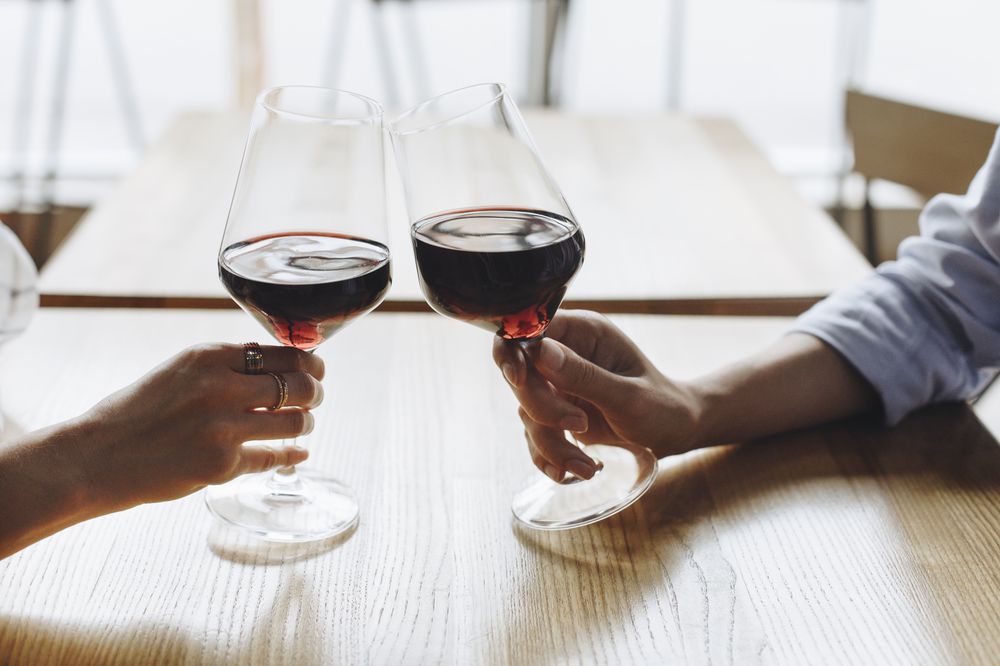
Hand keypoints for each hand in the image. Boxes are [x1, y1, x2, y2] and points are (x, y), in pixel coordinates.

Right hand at [69, 343, 323, 512]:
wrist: (97, 457)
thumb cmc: (137, 412)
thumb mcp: (180, 371)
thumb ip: (226, 366)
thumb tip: (281, 366)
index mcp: (208, 357)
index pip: (284, 353)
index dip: (309, 362)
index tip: (315, 369)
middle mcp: (220, 388)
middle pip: (298, 385)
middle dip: (314, 392)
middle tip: (315, 397)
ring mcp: (222, 428)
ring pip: (294, 421)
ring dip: (305, 423)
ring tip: (302, 424)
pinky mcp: (222, 465)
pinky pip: (273, 457)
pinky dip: (290, 455)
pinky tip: (296, 454)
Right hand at [493, 311, 700, 481]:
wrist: (676, 433)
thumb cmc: (662, 406)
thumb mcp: (628, 395)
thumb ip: (584, 375)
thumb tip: (538, 351)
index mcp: (582, 333)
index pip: (527, 330)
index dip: (513, 353)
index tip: (520, 380)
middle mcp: (564, 354)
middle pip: (520, 375)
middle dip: (541, 409)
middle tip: (579, 426)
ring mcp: (558, 385)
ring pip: (526, 411)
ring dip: (551, 444)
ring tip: (587, 466)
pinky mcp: (556, 413)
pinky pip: (534, 435)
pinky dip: (549, 457)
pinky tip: (575, 471)